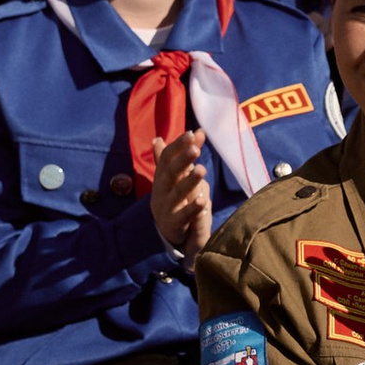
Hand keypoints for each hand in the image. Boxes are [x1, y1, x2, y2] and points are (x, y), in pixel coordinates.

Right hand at [149, 125, 213, 261]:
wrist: (168, 233)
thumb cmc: (175, 199)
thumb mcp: (180, 177)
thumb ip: (188, 154)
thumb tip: (197, 130)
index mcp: (163, 177)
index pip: (167, 158)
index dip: (178, 145)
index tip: (192, 133)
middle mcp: (162, 190)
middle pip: (170, 173)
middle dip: (182, 160)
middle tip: (195, 149)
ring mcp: (167, 208)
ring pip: (177, 193)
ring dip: (189, 181)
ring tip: (201, 169)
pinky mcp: (174, 225)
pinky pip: (184, 216)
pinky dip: (192, 209)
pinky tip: (203, 201)